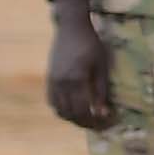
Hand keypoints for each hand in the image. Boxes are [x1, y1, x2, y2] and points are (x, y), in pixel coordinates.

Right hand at [46, 0, 113, 132]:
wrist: (70, 28)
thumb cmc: (91, 45)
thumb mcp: (102, 66)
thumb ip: (101, 90)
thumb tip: (103, 113)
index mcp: (76, 80)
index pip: (83, 110)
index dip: (93, 121)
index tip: (104, 125)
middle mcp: (61, 83)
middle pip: (70, 113)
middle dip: (83, 123)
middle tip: (97, 126)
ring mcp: (52, 81)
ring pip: (59, 109)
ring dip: (72, 118)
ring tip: (86, 119)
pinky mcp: (49, 78)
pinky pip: (52, 101)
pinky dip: (61, 109)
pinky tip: (73, 109)